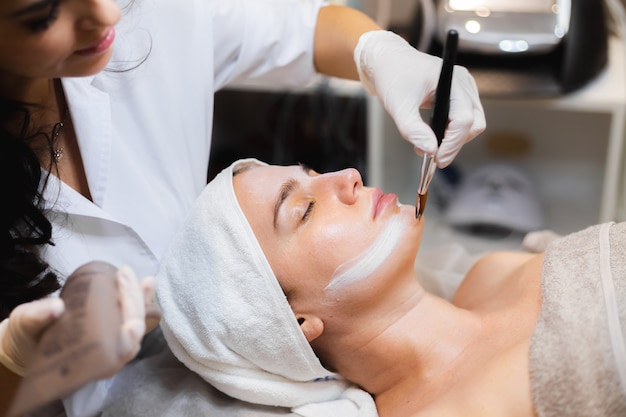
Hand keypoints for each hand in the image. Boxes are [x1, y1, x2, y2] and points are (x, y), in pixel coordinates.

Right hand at [0, 265, 158, 377]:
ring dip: (143, 300)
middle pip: (134, 329)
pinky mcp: (113, 330)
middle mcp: (108, 355)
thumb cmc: (29, 335)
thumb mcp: (27, 325)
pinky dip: (140, 300)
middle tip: (125, 274)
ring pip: (137, 323)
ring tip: (146, 280)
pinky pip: (132, 316)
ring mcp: (113, 342)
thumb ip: (38, 317)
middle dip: (134, 300)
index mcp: (92, 361)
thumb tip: (55, 307)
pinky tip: (146, 282)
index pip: (123, 344)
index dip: (129, 325)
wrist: (28, 339)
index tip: (127, 304)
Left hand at [355, 30, 485, 166]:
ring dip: (453, 139)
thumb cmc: (393, 77)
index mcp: (451, 80)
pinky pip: (464, 119)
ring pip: (472, 124)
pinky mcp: (460, 95)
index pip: (464, 119)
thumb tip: (430, 151)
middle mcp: (463, 83)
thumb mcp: (398, 106)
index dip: (452, 143)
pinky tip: (431, 136)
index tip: (437, 160)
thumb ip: (413, 130)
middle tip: (433, 157)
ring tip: (426, 145)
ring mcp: (464, 88)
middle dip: (455, 143)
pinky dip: (450, 132)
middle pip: (474, 124)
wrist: (388, 62)